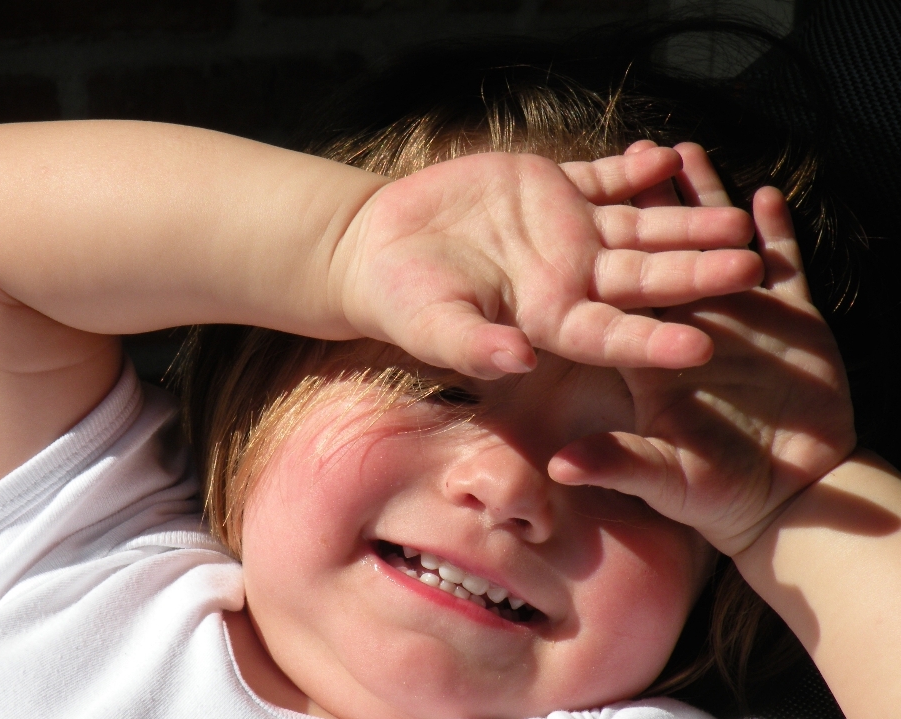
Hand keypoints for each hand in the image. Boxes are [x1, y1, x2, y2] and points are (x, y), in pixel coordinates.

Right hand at [332, 148, 760, 378]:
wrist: (383, 246)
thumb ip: (475, 346)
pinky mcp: (553, 188)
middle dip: (697, 273)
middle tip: (750, 267)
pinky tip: (668, 157)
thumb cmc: (403, 300)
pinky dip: (634, 167)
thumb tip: (518, 360)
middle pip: (645, 278)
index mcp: (549, 318)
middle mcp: (570, 277)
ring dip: (686, 220)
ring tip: (737, 216)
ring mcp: (567, 231)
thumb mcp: (433, 328)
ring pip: (640, 226)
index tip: (702, 347)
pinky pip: (604, 176)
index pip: (612, 334)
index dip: (655, 341)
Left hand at [549, 185, 855, 555]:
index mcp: (650, 354)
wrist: (792, 497)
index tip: (573, 206)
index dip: (597, 250)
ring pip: (715, 245)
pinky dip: (776, 233)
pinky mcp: (792, 322)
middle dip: (648, 203)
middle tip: (631, 151)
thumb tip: (559, 464)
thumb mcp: (665, 476)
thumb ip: (616, 463)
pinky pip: (782, 266)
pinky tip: (765, 193)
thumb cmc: (716, 494)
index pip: (617, 292)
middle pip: (661, 251)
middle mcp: (690, 325)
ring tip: (685, 150)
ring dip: (701, 202)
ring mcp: (742, 319)